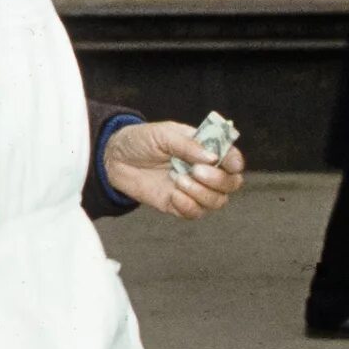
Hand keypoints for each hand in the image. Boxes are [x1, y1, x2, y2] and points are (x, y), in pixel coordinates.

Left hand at [102, 119, 246, 218]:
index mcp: (205, 149)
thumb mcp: (163, 134)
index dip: (235, 162)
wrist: (113, 159)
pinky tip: (173, 196)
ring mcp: (193, 189)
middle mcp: (204, 171)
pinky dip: (188, 206)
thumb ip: (188, 145)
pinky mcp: (179, 205)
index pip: (232, 159)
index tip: (229, 164)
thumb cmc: (140, 140)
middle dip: (218, 180)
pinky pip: (195, 213)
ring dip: (201, 194)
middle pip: (231, 184)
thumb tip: (212, 158)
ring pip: (217, 201)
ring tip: (178, 181)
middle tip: (196, 171)